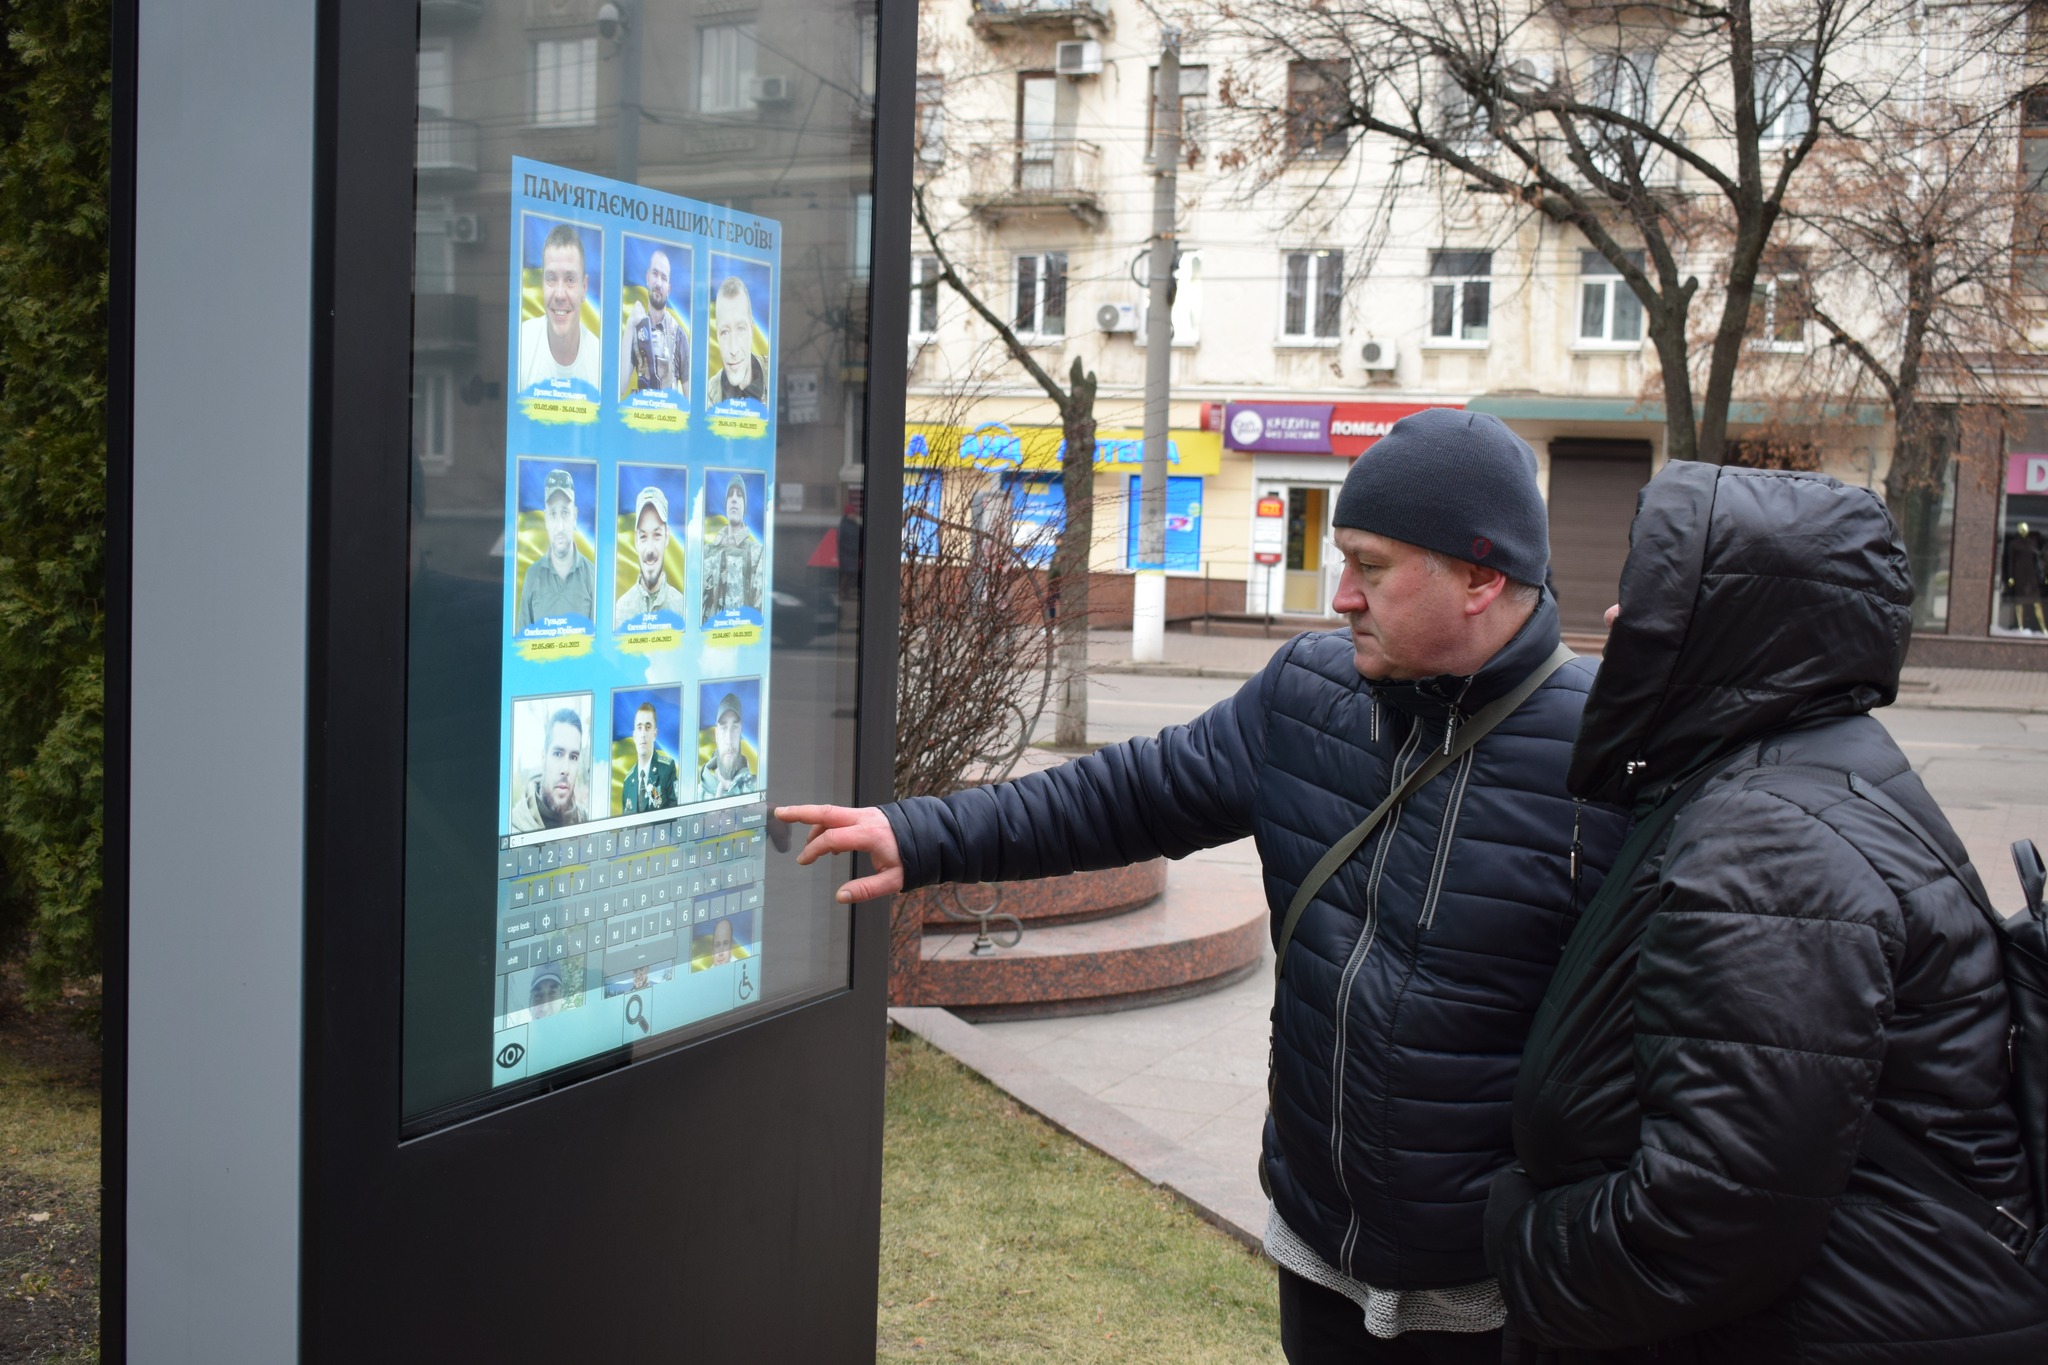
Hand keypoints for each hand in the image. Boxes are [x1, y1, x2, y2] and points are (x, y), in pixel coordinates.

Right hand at [775, 804, 904, 902]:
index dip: (814, 849)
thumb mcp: (894, 880)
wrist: (931, 835)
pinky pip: (842, 816)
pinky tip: (829, 844)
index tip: (804, 860)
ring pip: (832, 812)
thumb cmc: (914, 858)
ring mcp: (866, 814)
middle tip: (780, 813)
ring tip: (806, 845)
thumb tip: (840, 896)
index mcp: (870, 835)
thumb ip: (866, 889)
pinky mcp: (867, 814)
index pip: (833, 838)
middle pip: (826, 812)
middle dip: (801, 812)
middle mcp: (865, 819)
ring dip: (814, 822)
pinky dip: (828, 825)